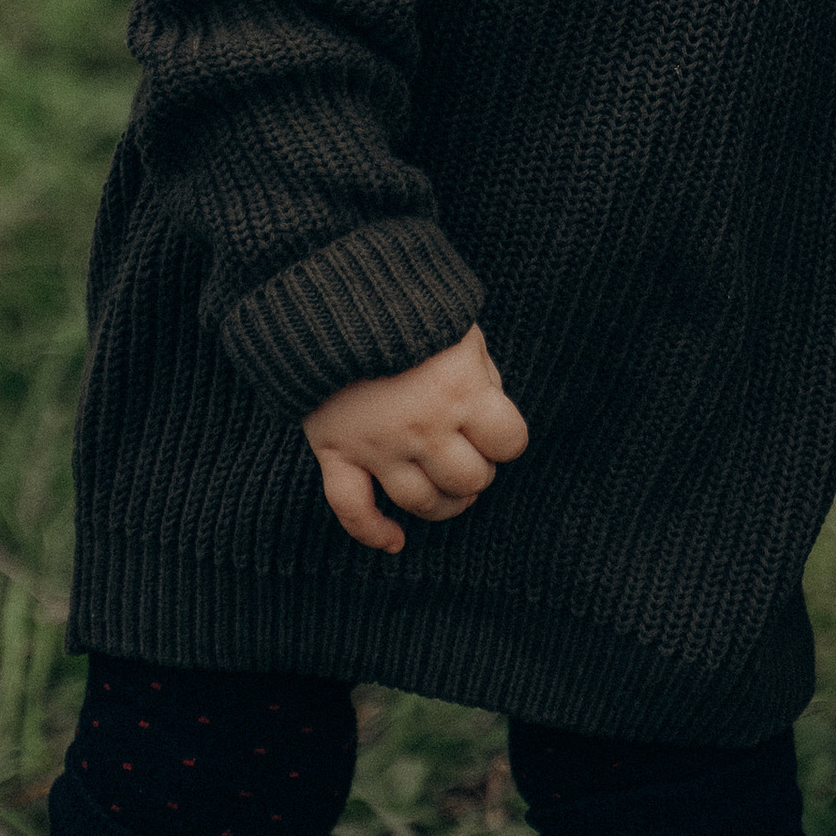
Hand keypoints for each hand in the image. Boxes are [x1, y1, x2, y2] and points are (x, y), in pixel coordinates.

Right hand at [302, 324, 528, 550]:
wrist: (326, 294)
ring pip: (421, 502)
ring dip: (443, 504)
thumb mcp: (461, 328)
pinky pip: (352, 509)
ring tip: (447, 490)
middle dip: (476, 470)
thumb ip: (482, 374)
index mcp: (460, 391)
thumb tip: (489, 413)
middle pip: (469, 480)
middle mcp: (422, 427)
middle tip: (468, 453)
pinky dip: (372, 532)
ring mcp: (377, 445)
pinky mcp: (336, 451)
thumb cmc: (404, 305)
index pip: (510, 443)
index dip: (507, 438)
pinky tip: (394, 541)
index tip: (495, 427)